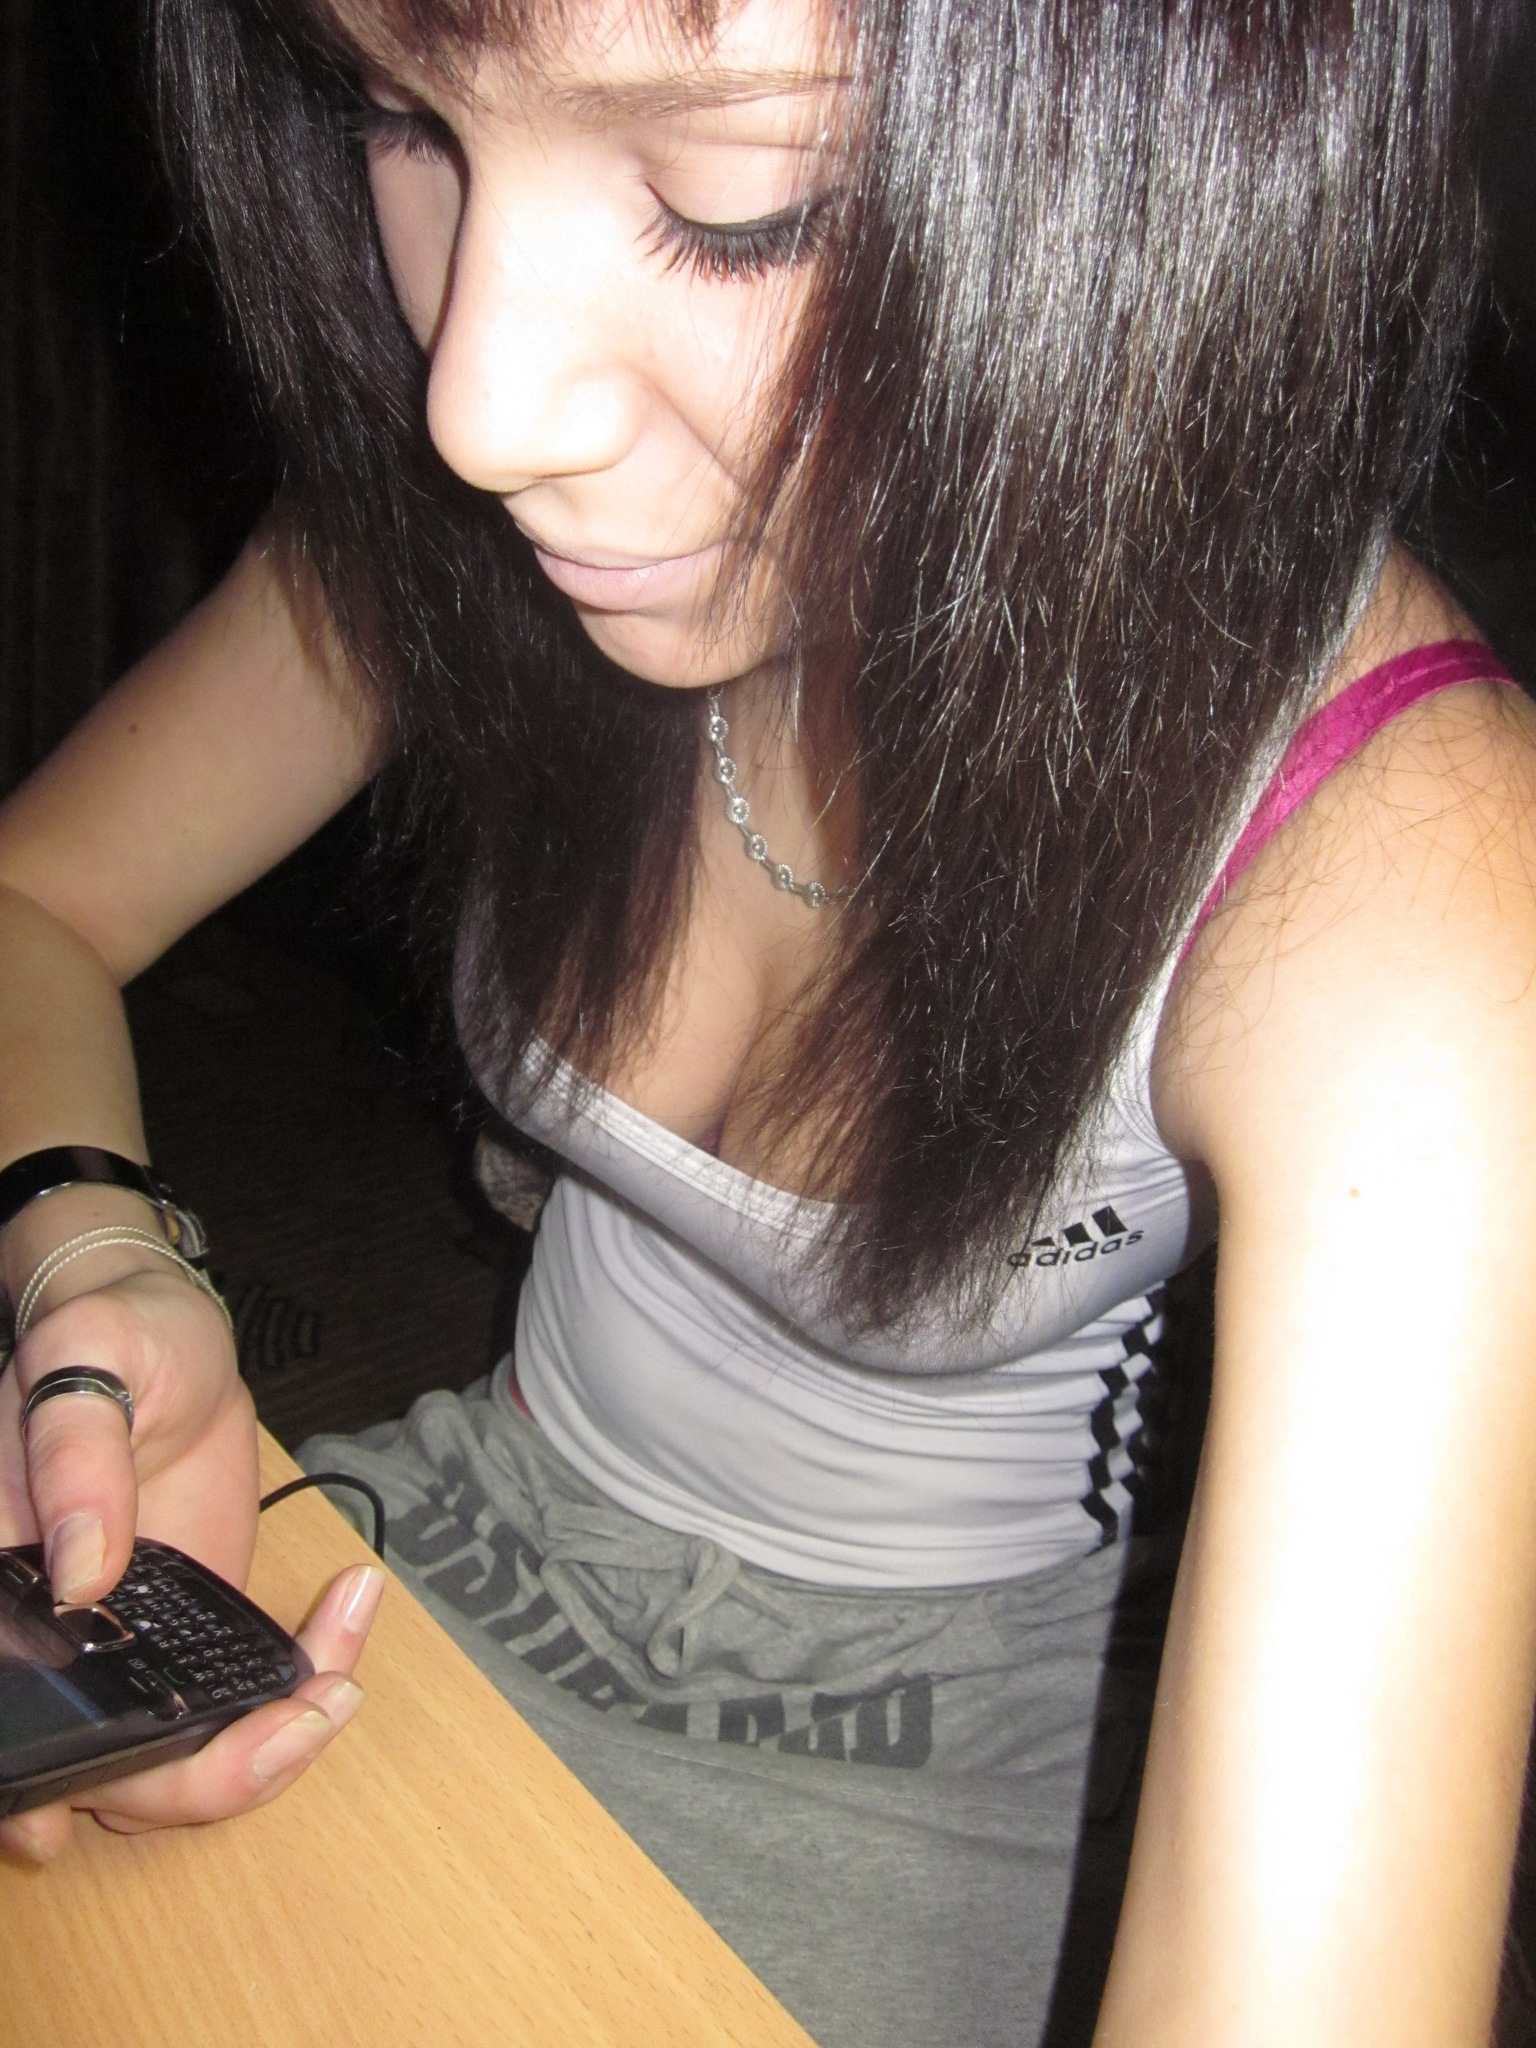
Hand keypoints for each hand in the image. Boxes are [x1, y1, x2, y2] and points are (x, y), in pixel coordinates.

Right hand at [0, 1259, 382, 1857]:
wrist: (171, 1336)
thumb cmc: (114, 1336)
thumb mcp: (88, 1360)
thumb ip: (77, 1459)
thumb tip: (83, 1574)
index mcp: (0, 1598)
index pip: (12, 1732)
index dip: (49, 1792)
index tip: (138, 1786)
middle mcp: (56, 1649)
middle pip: (110, 1778)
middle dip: (214, 1774)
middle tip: (311, 1708)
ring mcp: (129, 1652)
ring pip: (181, 1764)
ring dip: (269, 1746)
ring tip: (340, 1678)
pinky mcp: (193, 1638)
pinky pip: (241, 1702)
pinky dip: (304, 1683)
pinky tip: (348, 1612)